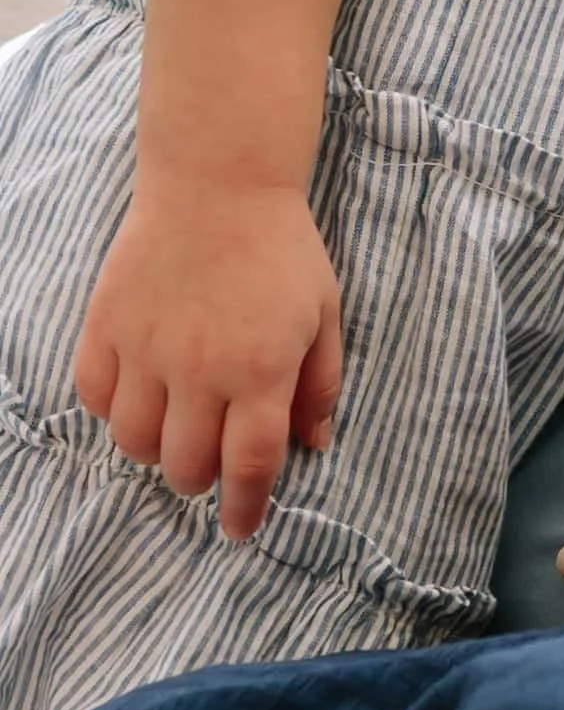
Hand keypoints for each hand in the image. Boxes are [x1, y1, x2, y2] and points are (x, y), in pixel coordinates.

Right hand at [74, 182, 342, 539]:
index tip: (242, 527)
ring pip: (133, 443)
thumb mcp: (324, 313)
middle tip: (213, 460)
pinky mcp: (106, 326)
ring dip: (156, 450)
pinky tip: (138, 393)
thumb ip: (320, 384)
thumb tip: (313, 446)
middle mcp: (199, 368)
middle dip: (201, 480)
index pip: (250, 467)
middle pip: (186, 467)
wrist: (219, 181)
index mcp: (261, 369)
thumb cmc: (282, 248)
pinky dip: (112, 410)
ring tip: (176, 427)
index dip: (246, 509)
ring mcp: (145, 349)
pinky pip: (93, 398)